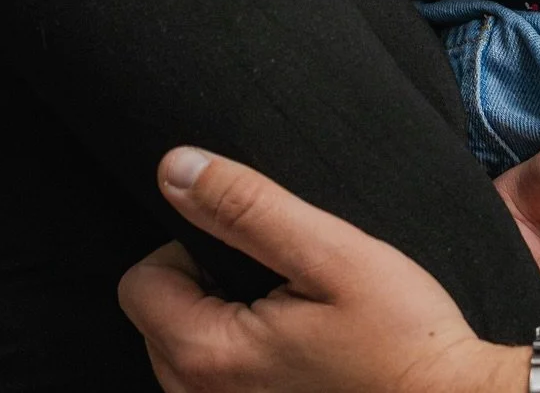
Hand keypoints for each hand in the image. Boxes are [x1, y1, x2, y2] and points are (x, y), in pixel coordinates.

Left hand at [117, 147, 510, 392]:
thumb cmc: (398, 335)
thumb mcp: (329, 252)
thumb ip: (246, 207)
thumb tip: (175, 167)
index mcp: (207, 356)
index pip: (141, 283)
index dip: (192, 247)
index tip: (254, 251)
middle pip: (157, 317)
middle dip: (204, 284)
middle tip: (279, 280)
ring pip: (182, 349)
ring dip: (221, 320)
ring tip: (290, 311)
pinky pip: (214, 379)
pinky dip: (241, 354)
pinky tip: (296, 345)